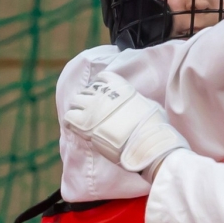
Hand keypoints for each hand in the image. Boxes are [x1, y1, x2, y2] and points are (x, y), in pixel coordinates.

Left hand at [63, 74, 189, 175]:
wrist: (146, 144)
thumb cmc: (154, 128)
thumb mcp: (150, 105)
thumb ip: (138, 100)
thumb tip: (139, 103)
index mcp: (121, 87)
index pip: (103, 77)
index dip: (100, 87)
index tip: (101, 95)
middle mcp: (104, 93)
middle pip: (87, 90)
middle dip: (87, 99)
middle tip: (91, 111)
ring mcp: (93, 107)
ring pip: (75, 101)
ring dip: (78, 109)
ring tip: (82, 119)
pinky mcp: (85, 124)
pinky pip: (69, 116)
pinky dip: (70, 121)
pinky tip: (75, 127)